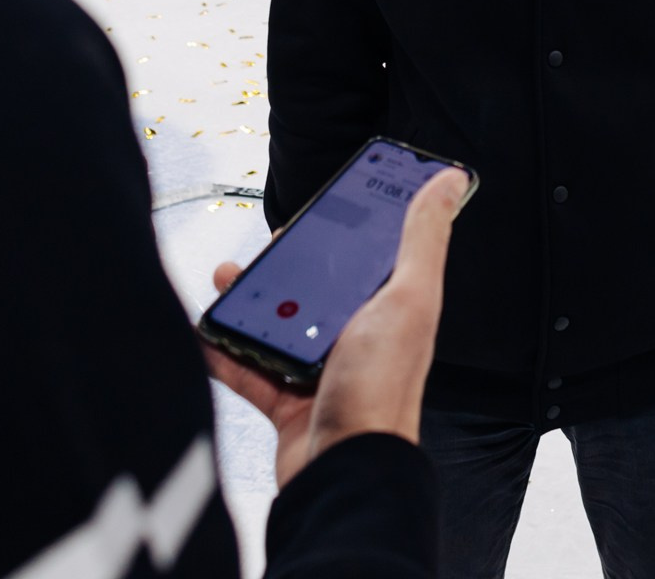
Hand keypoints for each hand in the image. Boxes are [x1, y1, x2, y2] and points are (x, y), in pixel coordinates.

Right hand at [202, 169, 469, 488]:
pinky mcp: (286, 401)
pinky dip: (222, 349)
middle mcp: (359, 338)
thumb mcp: (407, 298)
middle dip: (285, 264)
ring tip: (225, 279)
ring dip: (247, 301)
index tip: (326, 200)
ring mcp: (320, 370)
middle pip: (316, 287)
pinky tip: (202, 331)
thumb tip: (451, 181)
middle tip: (265, 246)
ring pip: (276, 322)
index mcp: (392, 310)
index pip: (370, 256)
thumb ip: (422, 237)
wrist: (343, 472)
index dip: (350, 227)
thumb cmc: (382, 390)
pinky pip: (247, 366)